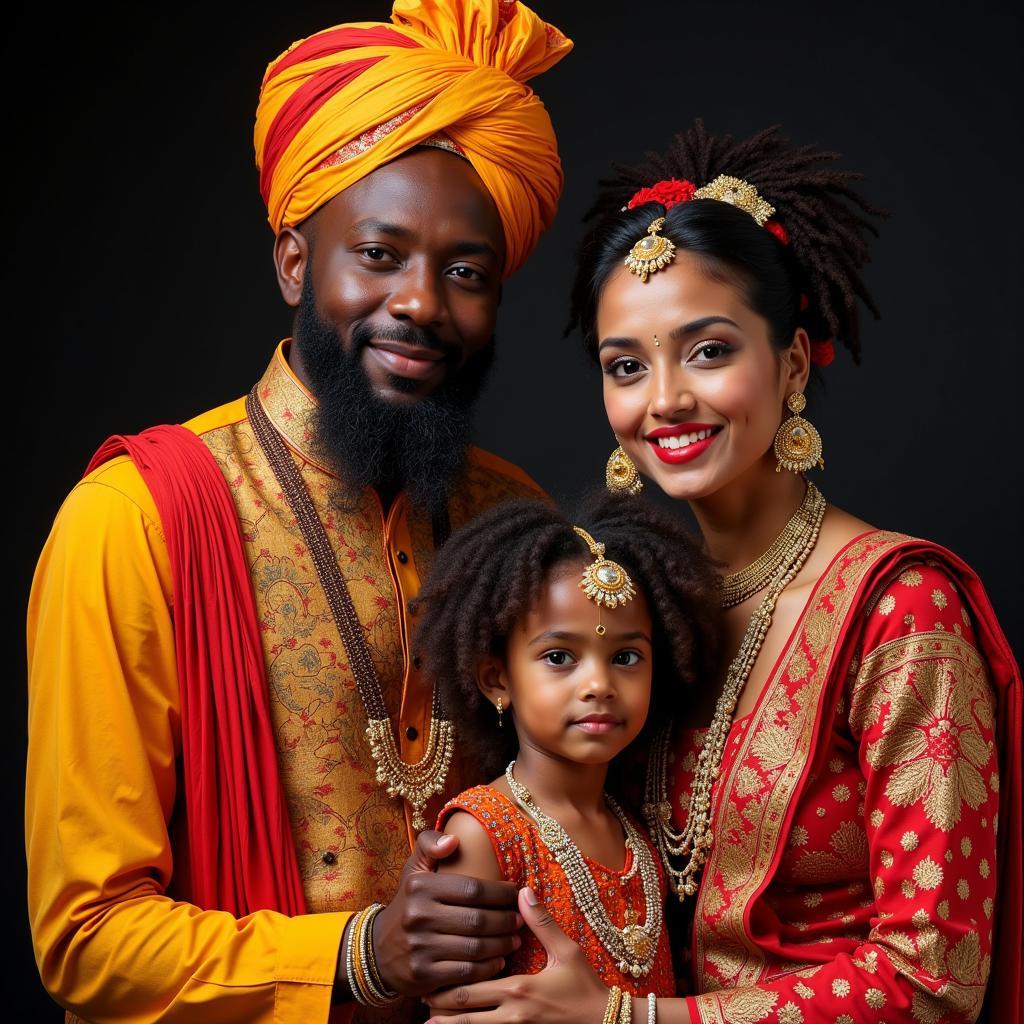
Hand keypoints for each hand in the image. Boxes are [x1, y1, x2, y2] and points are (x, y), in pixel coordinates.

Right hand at [372, 830, 522, 996]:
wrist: (378, 950)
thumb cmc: (409, 903)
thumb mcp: (413, 870)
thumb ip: (430, 844)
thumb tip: (453, 840)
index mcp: (420, 886)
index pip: (472, 889)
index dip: (500, 893)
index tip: (516, 894)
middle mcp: (418, 916)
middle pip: (477, 919)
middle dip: (506, 920)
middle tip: (521, 919)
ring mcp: (420, 947)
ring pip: (475, 947)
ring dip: (502, 944)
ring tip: (515, 939)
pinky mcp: (423, 975)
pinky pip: (466, 972)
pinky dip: (488, 968)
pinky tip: (500, 960)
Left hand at [425, 887, 610, 1023]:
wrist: (605, 1021)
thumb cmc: (585, 985)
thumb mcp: (566, 951)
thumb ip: (542, 922)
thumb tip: (522, 892)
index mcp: (519, 989)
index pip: (473, 989)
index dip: (446, 987)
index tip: (426, 978)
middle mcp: (513, 1014)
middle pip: (466, 1015)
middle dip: (441, 1009)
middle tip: (420, 998)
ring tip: (428, 1021)